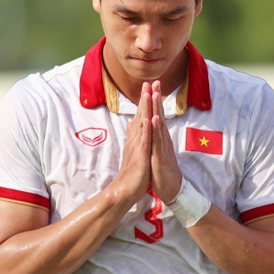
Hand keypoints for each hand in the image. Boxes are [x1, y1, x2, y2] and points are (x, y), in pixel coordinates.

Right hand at [109, 82, 152, 205]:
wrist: (124, 190)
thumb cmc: (132, 173)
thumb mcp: (134, 152)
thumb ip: (134, 137)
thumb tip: (134, 124)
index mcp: (136, 139)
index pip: (141, 116)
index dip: (145, 102)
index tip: (148, 87)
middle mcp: (135, 139)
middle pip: (141, 115)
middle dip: (145, 99)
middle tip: (148, 82)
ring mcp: (137, 147)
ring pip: (142, 124)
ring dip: (145, 109)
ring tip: (148, 94)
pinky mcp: (140, 155)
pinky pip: (144, 141)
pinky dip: (146, 129)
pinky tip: (148, 118)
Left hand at [149, 81, 182, 201]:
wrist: (170, 188)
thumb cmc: (162, 169)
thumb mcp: (155, 150)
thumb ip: (153, 138)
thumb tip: (150, 127)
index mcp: (160, 138)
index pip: (156, 115)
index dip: (154, 101)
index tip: (152, 86)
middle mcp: (162, 139)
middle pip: (159, 115)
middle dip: (156, 99)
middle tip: (155, 82)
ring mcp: (161, 146)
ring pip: (159, 125)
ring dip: (157, 109)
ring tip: (155, 94)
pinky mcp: (159, 155)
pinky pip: (157, 141)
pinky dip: (155, 129)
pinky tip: (154, 119)